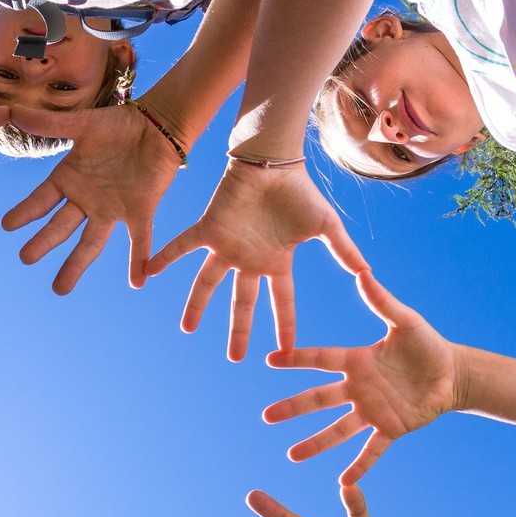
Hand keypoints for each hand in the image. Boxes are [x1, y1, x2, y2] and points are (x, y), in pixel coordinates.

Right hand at [2, 103, 182, 292]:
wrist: (156, 125)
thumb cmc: (118, 124)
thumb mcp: (82, 124)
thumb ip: (50, 124)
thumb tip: (12, 111)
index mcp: (70, 180)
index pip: (41, 201)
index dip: (25, 212)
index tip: (7, 226)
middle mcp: (87, 200)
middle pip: (61, 227)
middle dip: (44, 243)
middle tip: (26, 258)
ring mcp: (112, 209)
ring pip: (91, 242)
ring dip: (76, 265)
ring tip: (60, 289)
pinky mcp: (140, 211)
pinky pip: (140, 239)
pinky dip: (139, 260)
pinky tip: (137, 282)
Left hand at [148, 161, 367, 361]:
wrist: (275, 159)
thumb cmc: (300, 190)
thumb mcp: (327, 227)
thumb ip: (343, 252)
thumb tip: (368, 275)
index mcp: (276, 262)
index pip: (281, 302)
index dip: (285, 327)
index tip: (288, 352)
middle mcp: (249, 259)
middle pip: (242, 303)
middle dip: (238, 330)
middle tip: (235, 358)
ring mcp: (227, 246)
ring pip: (208, 283)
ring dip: (197, 305)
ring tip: (187, 329)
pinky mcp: (209, 228)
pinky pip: (182, 246)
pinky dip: (164, 257)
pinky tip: (147, 272)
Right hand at [264, 271, 465, 483]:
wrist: (454, 374)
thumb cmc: (428, 345)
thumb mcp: (406, 321)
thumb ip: (383, 301)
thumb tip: (363, 273)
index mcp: (358, 361)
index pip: (321, 359)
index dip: (296, 360)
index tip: (270, 360)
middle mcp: (358, 388)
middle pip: (320, 398)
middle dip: (293, 407)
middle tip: (267, 416)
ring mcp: (372, 411)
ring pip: (339, 429)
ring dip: (316, 443)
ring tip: (292, 456)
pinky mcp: (391, 429)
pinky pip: (372, 450)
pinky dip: (360, 467)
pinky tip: (343, 483)